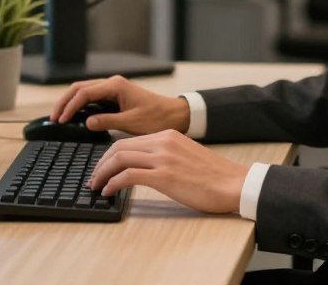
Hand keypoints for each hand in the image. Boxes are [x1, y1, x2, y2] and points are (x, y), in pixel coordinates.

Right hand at [50, 75, 190, 134]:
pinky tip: (75, 115)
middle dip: (64, 101)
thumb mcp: (132, 123)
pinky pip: (92, 96)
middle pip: (80, 87)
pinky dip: (80, 104)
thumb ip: (107, 121)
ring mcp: (113, 88)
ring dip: (71, 102)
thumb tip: (86, 122)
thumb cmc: (157, 118)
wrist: (174, 115)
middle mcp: (112, 83)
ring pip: (84, 90)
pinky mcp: (115, 95)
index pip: (84, 93)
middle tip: (54, 117)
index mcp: (115, 86)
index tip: (60, 120)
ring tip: (60, 116)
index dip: (70, 106)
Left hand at [88, 129, 248, 214]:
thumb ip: (166, 155)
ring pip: (120, 158)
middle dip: (101, 163)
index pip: (129, 141)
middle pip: (119, 147)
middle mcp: (163, 142)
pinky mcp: (164, 176)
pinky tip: (109, 192)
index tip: (103, 168)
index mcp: (168, 136)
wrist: (234, 184)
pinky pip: (129, 175)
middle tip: (94, 178)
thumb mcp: (186, 156)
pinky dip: (113, 183)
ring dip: (102, 173)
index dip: (110, 155)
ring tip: (97, 186)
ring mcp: (163, 158)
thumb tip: (145, 167)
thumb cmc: (213, 176)